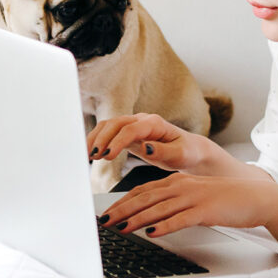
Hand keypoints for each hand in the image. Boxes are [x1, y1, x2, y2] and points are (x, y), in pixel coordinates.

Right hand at [86, 113, 210, 172]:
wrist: (189, 150)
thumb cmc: (186, 152)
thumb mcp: (179, 155)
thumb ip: (162, 151)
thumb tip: (145, 148)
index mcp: (155, 123)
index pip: (130, 129)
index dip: (117, 141)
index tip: (107, 156)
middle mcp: (142, 121)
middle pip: (115, 123)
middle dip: (101, 138)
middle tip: (92, 156)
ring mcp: (134, 126)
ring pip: (109, 126)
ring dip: (96, 138)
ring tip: (88, 156)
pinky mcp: (129, 134)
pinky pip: (110, 134)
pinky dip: (99, 141)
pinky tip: (92, 154)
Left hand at [97, 173, 277, 236]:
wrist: (254, 197)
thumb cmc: (224, 200)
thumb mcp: (194, 196)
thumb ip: (174, 202)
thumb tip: (151, 218)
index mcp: (177, 181)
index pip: (143, 190)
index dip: (123, 201)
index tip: (107, 212)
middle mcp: (182, 185)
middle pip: (146, 197)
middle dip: (122, 210)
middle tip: (104, 222)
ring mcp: (194, 197)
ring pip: (159, 208)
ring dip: (138, 219)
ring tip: (122, 228)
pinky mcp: (206, 210)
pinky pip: (181, 218)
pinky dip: (165, 226)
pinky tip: (153, 233)